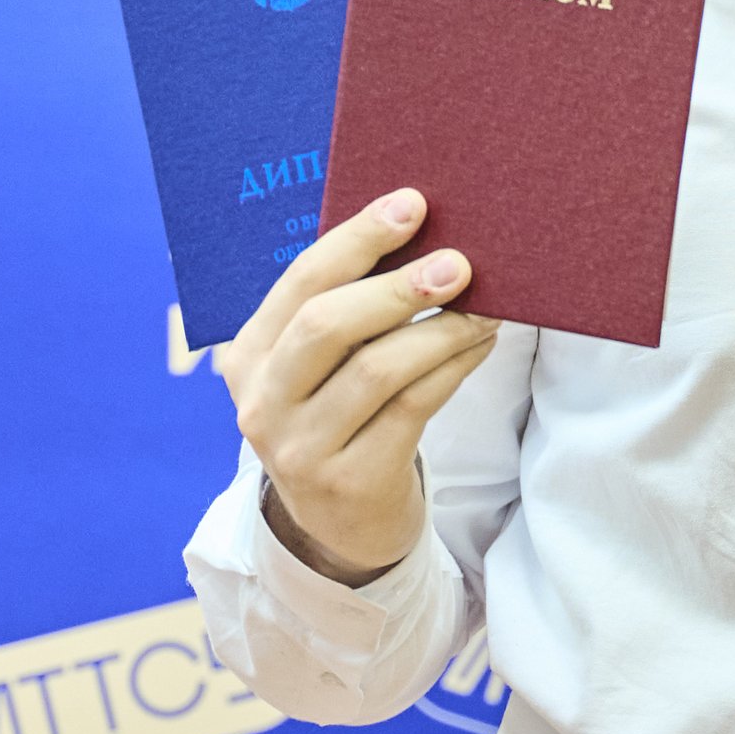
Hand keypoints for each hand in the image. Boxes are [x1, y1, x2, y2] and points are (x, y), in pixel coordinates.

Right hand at [219, 188, 498, 585]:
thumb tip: (427, 236)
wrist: (341, 529)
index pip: (300, 282)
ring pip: (378, 368)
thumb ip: (349, 312)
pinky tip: (479, 345)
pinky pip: (412, 407)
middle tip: (458, 263)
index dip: (357, 239)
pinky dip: (453, 367)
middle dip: (397, 286)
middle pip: (327, 324)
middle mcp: (262, 402)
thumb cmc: (341, 421)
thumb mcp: (321, 369)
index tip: (412, 204)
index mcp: (248, 356)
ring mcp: (301, 447)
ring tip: (485, 309)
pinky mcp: (350, 480)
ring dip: (442, 330)